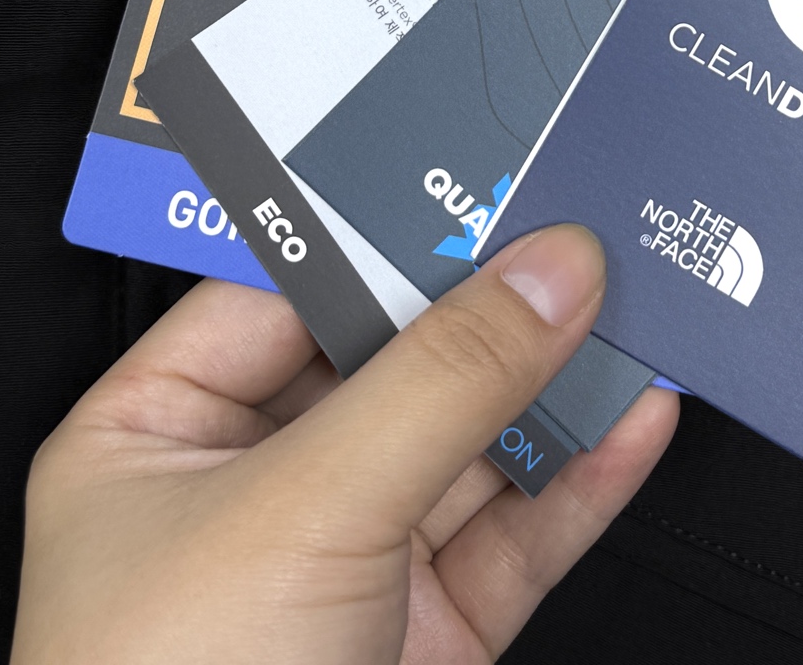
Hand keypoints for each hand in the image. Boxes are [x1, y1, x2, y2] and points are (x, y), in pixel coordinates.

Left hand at [11, 225, 676, 663]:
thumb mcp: (307, 509)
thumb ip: (442, 379)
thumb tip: (549, 271)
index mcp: (165, 432)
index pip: (292, 287)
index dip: (393, 231)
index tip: (490, 181)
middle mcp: (256, 485)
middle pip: (399, 358)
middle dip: (497, 308)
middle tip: (583, 239)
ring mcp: (349, 556)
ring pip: (475, 440)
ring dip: (558, 385)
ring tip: (637, 313)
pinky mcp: (428, 627)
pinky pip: (520, 528)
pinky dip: (584, 476)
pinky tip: (636, 421)